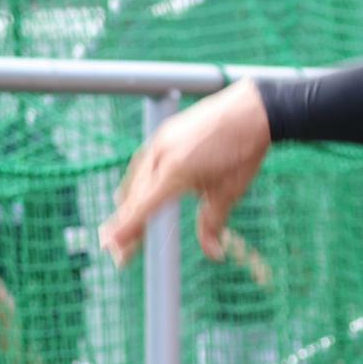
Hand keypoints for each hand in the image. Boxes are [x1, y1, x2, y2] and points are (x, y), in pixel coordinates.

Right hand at [100, 82, 271, 267]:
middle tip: (117, 251)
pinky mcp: (164, 133)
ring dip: (129, 204)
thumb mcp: (230, 192)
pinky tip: (138, 192)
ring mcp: (160, 141)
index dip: (126, 230)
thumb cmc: (243, 152)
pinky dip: (138, 182)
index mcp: (175, 172)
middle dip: (125, 224)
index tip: (111, 248)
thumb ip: (213, 223)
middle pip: (134, 197)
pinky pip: (143, 163)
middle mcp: (160, 155)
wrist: (251, 109)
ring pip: (136, 179)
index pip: (143, 208)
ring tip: (122, 227)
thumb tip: (213, 254)